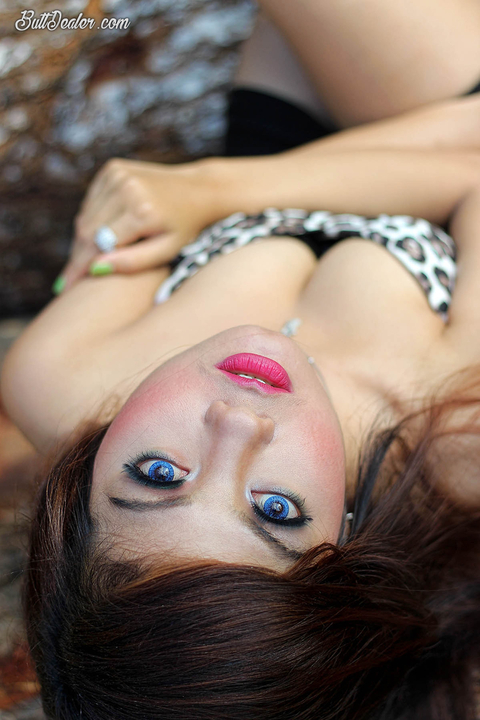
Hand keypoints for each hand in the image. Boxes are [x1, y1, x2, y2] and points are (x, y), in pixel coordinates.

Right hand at [56, 158, 219, 291]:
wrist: (199, 190)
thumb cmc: (184, 228)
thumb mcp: (166, 251)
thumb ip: (133, 262)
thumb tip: (96, 269)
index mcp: (141, 210)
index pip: (98, 244)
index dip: (80, 267)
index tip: (66, 288)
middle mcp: (127, 188)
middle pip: (87, 230)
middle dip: (79, 256)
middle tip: (72, 280)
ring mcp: (118, 174)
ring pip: (86, 217)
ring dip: (84, 240)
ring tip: (90, 259)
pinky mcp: (113, 169)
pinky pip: (91, 202)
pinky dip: (93, 220)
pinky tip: (105, 232)